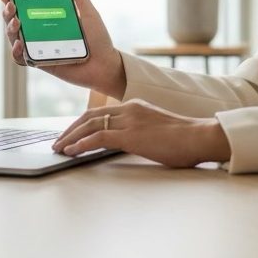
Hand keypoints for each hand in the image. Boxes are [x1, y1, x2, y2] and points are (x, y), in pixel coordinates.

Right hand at [0, 0, 125, 98]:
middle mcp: (40, 32)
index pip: (26, 6)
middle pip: (15, 20)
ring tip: (16, 21)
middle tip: (11, 4)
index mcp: (49, 18)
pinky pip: (20, 58)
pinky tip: (20, 43)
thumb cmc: (98, 39)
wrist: (105, 64)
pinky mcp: (39, 62)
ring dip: (10, 28)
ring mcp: (38, 47)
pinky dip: (16, 51)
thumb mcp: (89, 13)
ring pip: (14, 37)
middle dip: (8, 11)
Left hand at [52, 99, 231, 167]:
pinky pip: (98, 137)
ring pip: (90, 125)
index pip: (100, 112)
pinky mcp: (130, 134)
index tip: (70, 134)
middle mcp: (129, 108)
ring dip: (70, 137)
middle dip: (71, 130)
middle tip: (58, 142)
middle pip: (90, 116)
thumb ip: (140, 132)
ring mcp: (129, 120)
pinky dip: (81, 144)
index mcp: (135, 106)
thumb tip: (128, 143)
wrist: (199, 137)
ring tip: (59, 148)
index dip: (81, 123)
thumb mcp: (157, 130)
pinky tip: (71, 151)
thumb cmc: (185, 140)